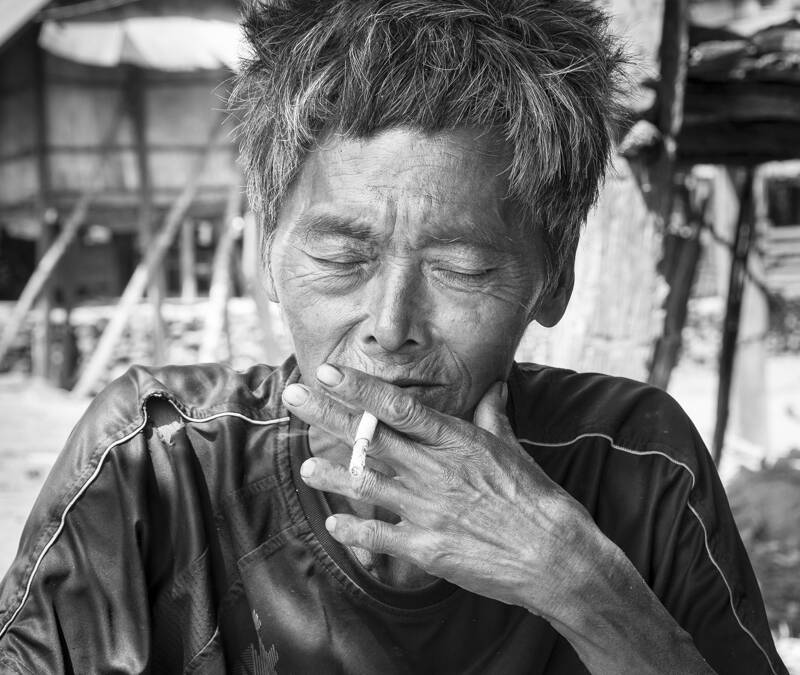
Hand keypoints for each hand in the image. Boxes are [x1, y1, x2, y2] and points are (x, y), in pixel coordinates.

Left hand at [282, 363, 603, 617]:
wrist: (556, 557)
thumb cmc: (537, 499)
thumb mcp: (514, 450)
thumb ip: (494, 417)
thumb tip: (495, 387)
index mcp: (455, 441)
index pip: (398, 407)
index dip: (359, 388)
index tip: (328, 373)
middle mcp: (434, 471)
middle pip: (370, 438)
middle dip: (327, 415)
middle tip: (293, 398)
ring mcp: (427, 510)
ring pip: (366, 484)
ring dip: (333, 475)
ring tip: (308, 468)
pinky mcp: (426, 548)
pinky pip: (379, 536)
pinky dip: (354, 531)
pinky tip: (336, 526)